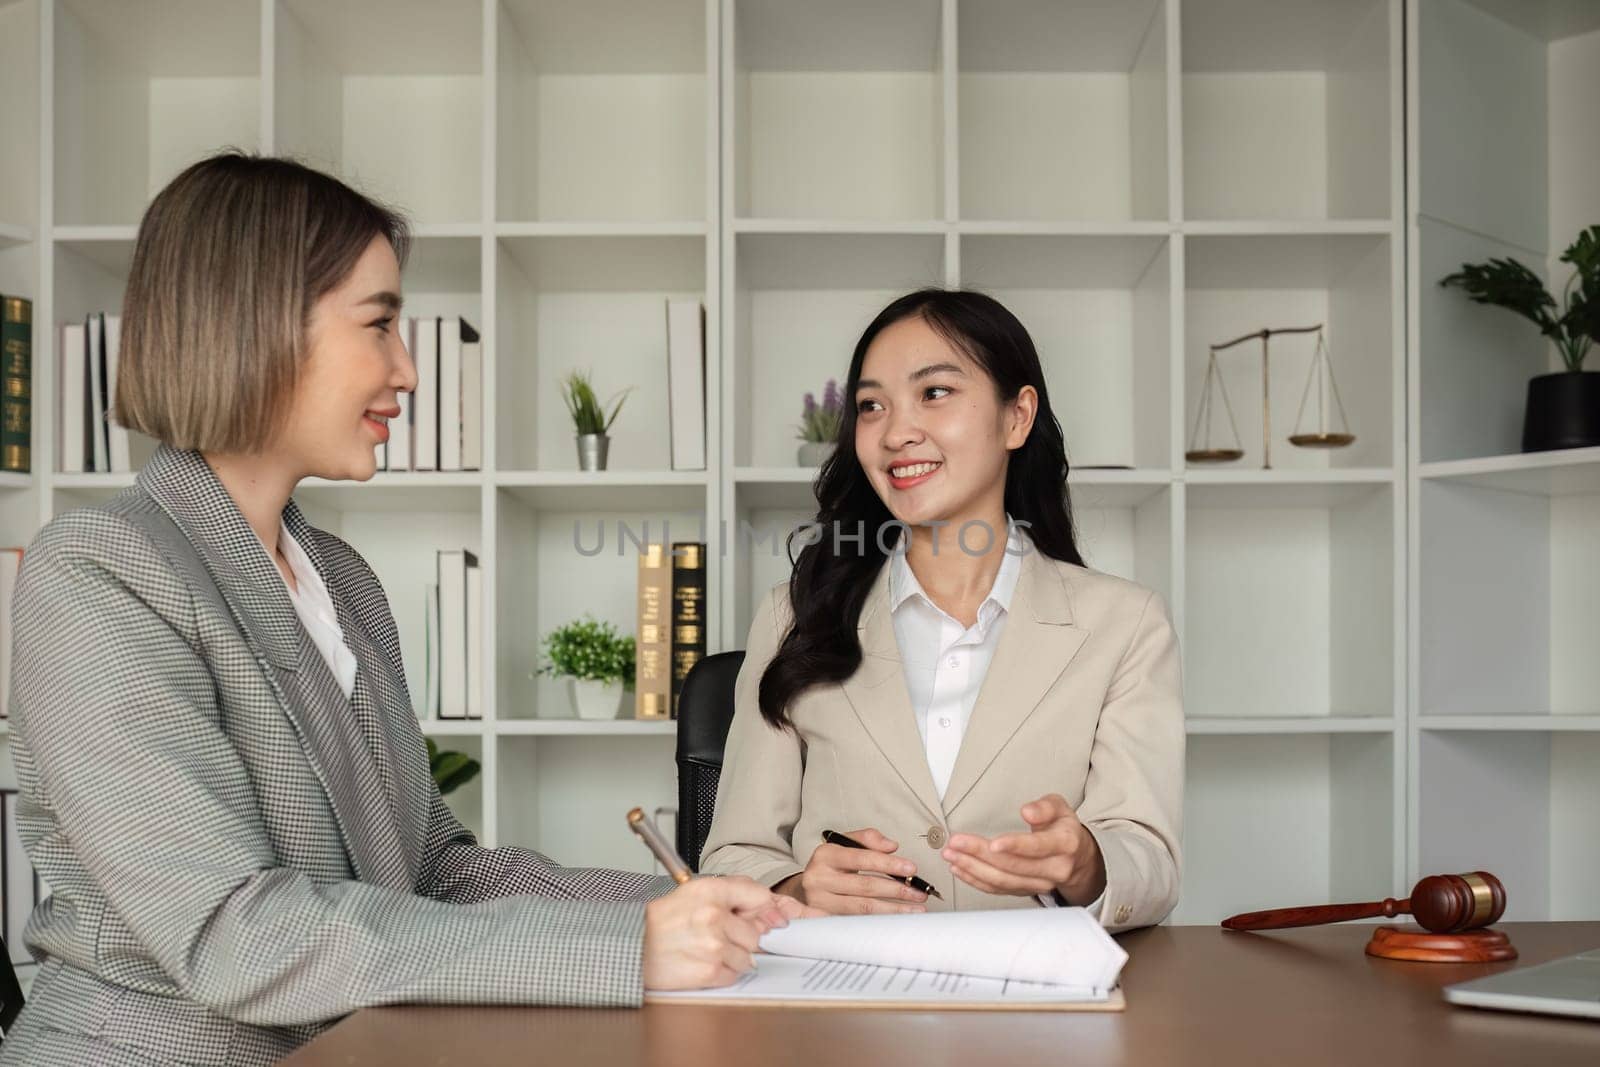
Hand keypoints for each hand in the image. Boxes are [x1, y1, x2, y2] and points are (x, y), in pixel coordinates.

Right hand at [643, 877, 782, 990]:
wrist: (634, 944)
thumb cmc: (662, 920)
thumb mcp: (695, 892)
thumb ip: (734, 892)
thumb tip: (772, 910)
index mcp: (712, 890)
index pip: (760, 896)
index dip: (767, 910)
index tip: (773, 919)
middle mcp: (714, 916)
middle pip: (756, 933)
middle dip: (742, 939)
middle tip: (718, 937)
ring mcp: (713, 946)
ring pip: (747, 957)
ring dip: (732, 958)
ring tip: (706, 950)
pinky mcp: (708, 972)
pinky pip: (733, 975)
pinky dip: (722, 973)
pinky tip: (702, 963)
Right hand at [776, 827, 928, 915]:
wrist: (804, 888)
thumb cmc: (830, 865)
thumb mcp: (844, 844)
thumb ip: (868, 839)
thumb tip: (891, 846)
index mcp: (825, 854)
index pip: (861, 858)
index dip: (888, 864)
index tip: (911, 868)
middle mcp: (819, 878)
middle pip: (865, 886)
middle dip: (897, 889)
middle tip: (919, 892)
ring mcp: (821, 902)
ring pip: (863, 908)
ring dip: (894, 909)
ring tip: (915, 908)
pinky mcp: (826, 920)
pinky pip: (858, 921)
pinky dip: (880, 920)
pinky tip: (896, 918)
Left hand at [942, 794, 1105, 901]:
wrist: (1077, 858)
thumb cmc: (1063, 828)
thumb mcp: (1060, 808)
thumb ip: (1044, 806)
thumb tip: (1028, 811)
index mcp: (1065, 844)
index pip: (1038, 847)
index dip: (1015, 846)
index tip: (993, 843)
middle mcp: (1054, 869)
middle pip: (1014, 866)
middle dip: (980, 854)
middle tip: (956, 842)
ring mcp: (1040, 884)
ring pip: (1003, 881)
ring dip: (973, 868)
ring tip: (951, 855)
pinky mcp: (1025, 890)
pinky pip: (998, 889)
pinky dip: (976, 880)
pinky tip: (959, 869)